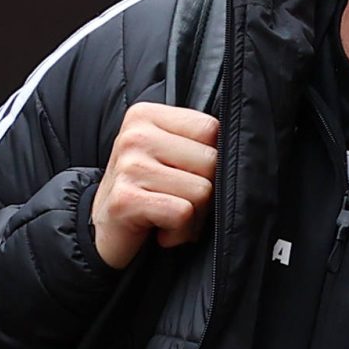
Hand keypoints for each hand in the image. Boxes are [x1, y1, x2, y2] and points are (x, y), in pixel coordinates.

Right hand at [90, 103, 218, 269]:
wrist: (104, 233)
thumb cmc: (143, 192)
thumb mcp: (165, 154)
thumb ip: (193, 142)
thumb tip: (244, 144)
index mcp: (145, 115)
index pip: (211, 129)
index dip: (210, 161)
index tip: (184, 176)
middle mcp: (135, 135)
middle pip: (210, 161)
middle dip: (203, 192)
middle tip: (177, 201)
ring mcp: (129, 167)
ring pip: (201, 191)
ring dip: (192, 217)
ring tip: (168, 217)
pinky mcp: (126, 200)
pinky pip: (182, 214)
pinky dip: (179, 233)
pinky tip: (160, 230)